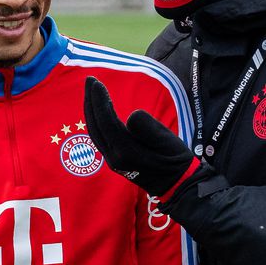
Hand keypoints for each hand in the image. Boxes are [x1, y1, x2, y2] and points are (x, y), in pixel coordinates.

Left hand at [83, 76, 200, 198]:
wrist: (176, 184)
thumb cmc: (175, 161)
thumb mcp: (168, 142)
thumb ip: (149, 129)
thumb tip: (132, 115)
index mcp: (126, 152)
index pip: (106, 122)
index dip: (99, 100)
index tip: (96, 82)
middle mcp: (114, 157)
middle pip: (95, 126)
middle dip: (90, 101)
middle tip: (89, 79)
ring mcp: (112, 160)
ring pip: (95, 131)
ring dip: (91, 109)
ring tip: (92, 91)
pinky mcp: (114, 159)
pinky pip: (100, 136)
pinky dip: (96, 119)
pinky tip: (99, 109)